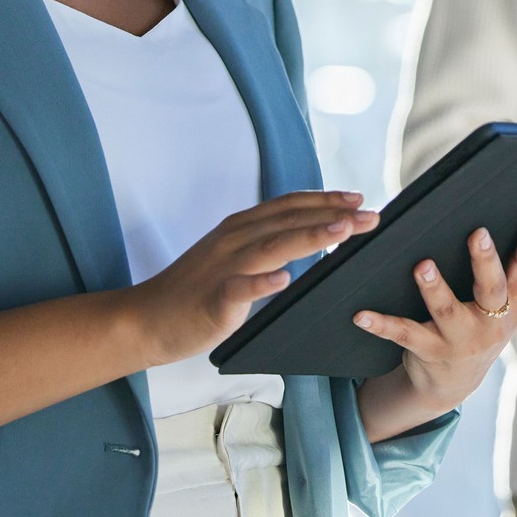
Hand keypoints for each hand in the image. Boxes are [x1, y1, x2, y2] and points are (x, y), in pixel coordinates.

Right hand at [128, 191, 378, 367]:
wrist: (145, 318)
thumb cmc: (195, 291)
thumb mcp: (234, 257)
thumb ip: (267, 244)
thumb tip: (314, 236)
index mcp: (241, 228)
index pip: (289, 205)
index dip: (324, 199)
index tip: (358, 198)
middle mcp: (234, 239)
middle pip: (290, 220)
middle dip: (334, 215)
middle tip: (371, 215)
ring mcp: (223, 267)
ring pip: (273, 246)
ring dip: (310, 236)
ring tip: (343, 230)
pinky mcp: (213, 298)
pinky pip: (239, 288)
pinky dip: (262, 282)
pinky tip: (284, 279)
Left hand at [352, 215, 516, 439]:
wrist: (454, 383)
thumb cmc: (478, 327)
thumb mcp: (501, 309)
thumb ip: (504, 275)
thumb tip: (495, 218)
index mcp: (513, 307)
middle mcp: (491, 324)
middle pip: (491, 289)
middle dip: (484, 261)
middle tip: (477, 234)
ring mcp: (460, 340)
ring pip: (447, 311)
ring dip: (434, 288)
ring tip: (423, 266)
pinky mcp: (429, 351)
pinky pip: (403, 334)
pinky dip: (381, 324)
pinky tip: (361, 314)